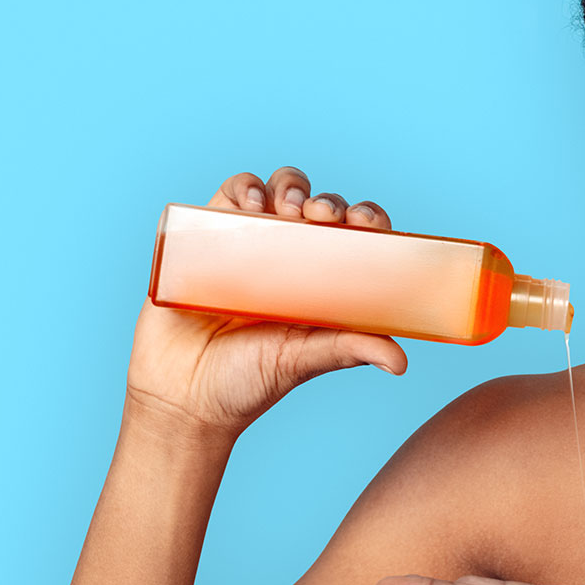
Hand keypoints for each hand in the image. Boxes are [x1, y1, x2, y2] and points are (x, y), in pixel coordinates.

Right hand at [125, 165, 408, 439]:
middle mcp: (291, 257)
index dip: (366, 218)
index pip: (356, 234)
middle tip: (319, 216)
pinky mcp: (206, 240)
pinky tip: (249, 202)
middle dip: (326, 201)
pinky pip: (228, 197)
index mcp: (324, 280)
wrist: (183, 398)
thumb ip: (349, 350)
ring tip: (285, 209)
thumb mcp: (306, 360)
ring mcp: (249, 245)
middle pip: (318, 206)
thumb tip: (400, 362)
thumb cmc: (250, 380)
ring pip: (277, 191)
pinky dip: (242, 187)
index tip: (365, 222)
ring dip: (289, 186)